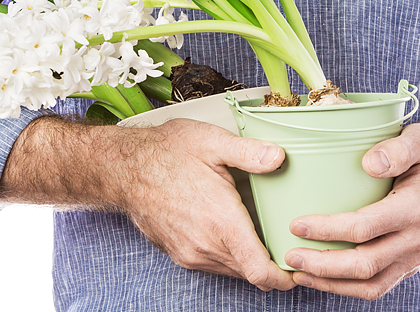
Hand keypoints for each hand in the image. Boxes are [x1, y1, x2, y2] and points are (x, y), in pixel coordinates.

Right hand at [119, 118, 296, 290]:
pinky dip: (228, 256)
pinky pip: (213, 264)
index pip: (260, 272)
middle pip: (250, 273)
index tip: (297, 269)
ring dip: (248, 259)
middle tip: (286, 243)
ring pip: (231, 270)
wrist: (122, 168)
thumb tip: (279, 158)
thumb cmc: (165, 153)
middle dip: (271, 265)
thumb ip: (249, 152)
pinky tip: (231, 231)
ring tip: (261, 236)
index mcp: (221, 222)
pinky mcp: (179, 253)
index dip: (284, 278)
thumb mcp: (211, 141)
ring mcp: (189, 253)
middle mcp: (205, 245)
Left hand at [283, 123, 419, 299]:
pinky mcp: (406, 268)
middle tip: (289, 254)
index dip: (327, 230)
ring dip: (329, 283)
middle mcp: (415, 240)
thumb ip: (400, 148)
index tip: (296, 224)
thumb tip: (370, 164)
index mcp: (414, 209)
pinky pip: (375, 287)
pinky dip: (344, 288)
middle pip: (365, 264)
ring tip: (296, 272)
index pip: (366, 227)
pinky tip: (317, 277)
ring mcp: (412, 259)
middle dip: (322, 264)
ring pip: (369, 284)